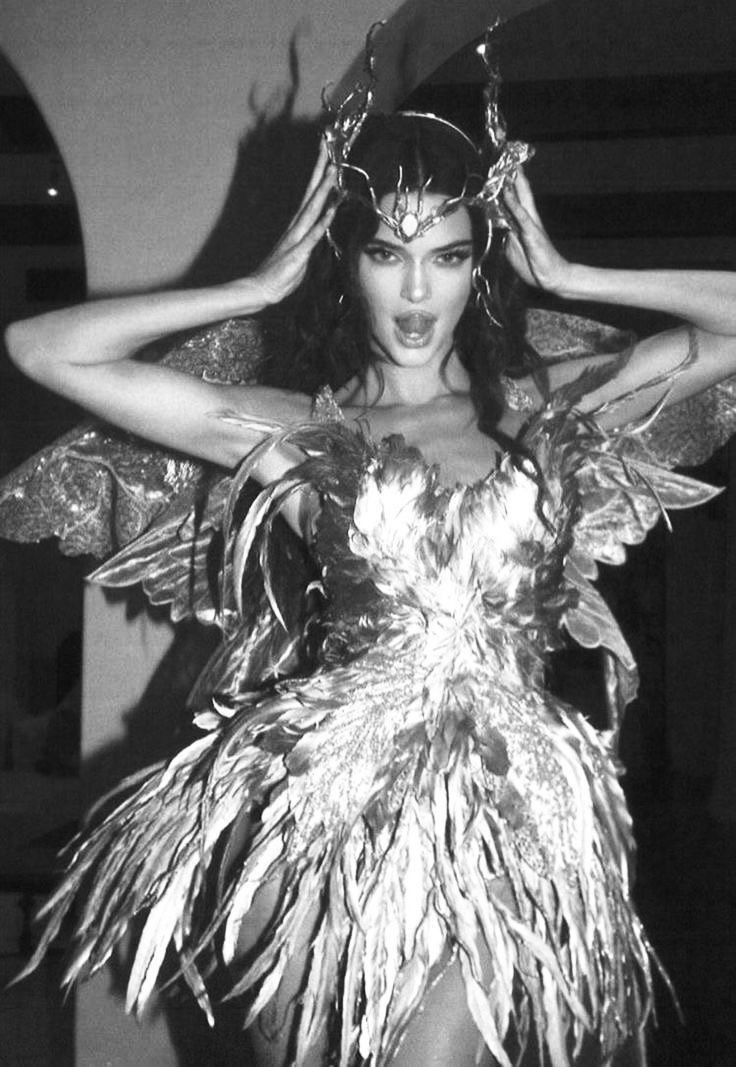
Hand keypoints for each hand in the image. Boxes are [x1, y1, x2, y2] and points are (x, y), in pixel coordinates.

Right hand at [246, 140, 337, 305]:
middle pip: (311, 193)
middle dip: (321, 170)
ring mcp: (296, 238)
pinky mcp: (297, 253)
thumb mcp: (301, 256)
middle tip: (328, 147)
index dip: (319, 175)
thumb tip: (319, 232)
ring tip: (334, 170)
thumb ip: (311, 242)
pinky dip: (322, 222)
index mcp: (298, 226)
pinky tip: (331, 209)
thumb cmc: (280, 275)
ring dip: (324, 190)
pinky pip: (312, 235)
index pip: (311, 196)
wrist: (261, 290)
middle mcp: (297, 227)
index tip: (327, 155)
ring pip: (313, 209)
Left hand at [501, 170, 572, 294]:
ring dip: (515, 183)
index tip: (501, 170)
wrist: (553, 277)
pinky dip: (514, 204)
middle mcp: (529, 219)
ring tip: (509, 167)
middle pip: (521, 192)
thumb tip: (501, 226)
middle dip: (514, 176)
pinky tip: (508, 193)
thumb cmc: (535, 265)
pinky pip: (521, 216)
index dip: (509, 185)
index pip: (515, 199)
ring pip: (521, 199)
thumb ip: (508, 235)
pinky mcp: (532, 234)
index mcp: (523, 223)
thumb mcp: (515, 249)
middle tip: (508, 158)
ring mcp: (531, 225)